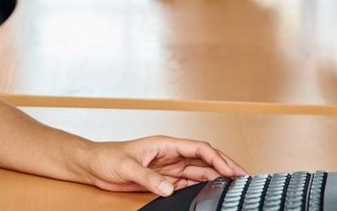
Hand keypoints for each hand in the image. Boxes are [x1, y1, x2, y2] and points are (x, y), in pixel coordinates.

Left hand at [80, 135, 246, 196]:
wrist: (93, 165)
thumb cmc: (106, 157)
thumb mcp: (126, 166)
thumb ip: (148, 177)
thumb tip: (168, 188)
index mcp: (164, 144)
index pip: (199, 148)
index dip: (218, 158)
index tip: (232, 170)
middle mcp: (170, 154)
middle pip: (204, 160)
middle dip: (224, 167)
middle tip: (243, 180)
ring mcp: (168, 167)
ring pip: (199, 172)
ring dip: (215, 178)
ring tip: (233, 188)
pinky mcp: (162, 179)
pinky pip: (187, 183)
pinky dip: (201, 187)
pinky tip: (211, 193)